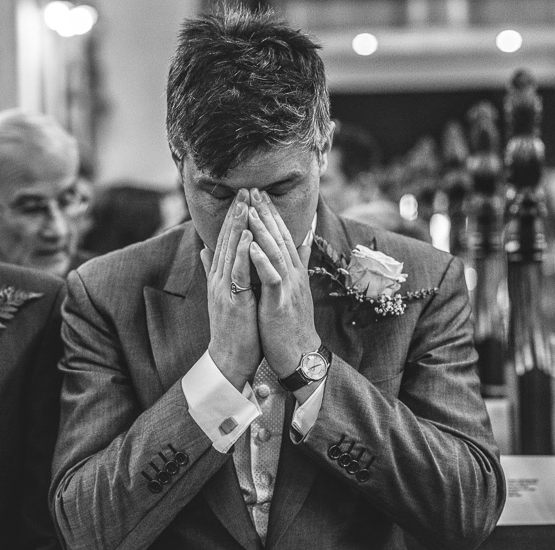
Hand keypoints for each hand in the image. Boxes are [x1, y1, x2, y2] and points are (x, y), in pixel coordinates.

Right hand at [200, 189, 260, 390]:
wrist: (229, 359)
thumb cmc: (233, 328)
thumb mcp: (224, 294)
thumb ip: (214, 270)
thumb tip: (205, 249)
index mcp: (219, 276)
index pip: (225, 241)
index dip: (233, 218)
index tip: (243, 197)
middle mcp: (218, 278)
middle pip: (226, 240)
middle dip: (236, 213)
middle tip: (245, 189)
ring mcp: (223, 288)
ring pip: (230, 251)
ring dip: (238, 225)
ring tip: (246, 203)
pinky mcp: (232, 300)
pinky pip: (237, 272)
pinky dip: (241, 252)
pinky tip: (247, 235)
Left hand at [246, 188, 319, 378]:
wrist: (299, 354)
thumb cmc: (290, 323)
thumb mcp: (292, 289)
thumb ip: (295, 263)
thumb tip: (303, 240)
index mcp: (292, 271)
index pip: (282, 236)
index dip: (271, 214)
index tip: (258, 194)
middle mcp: (294, 274)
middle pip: (280, 237)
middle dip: (267, 213)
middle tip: (254, 190)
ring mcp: (288, 286)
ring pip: (276, 252)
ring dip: (263, 230)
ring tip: (250, 209)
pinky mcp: (281, 301)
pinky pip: (272, 276)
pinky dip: (262, 260)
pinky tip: (252, 245)